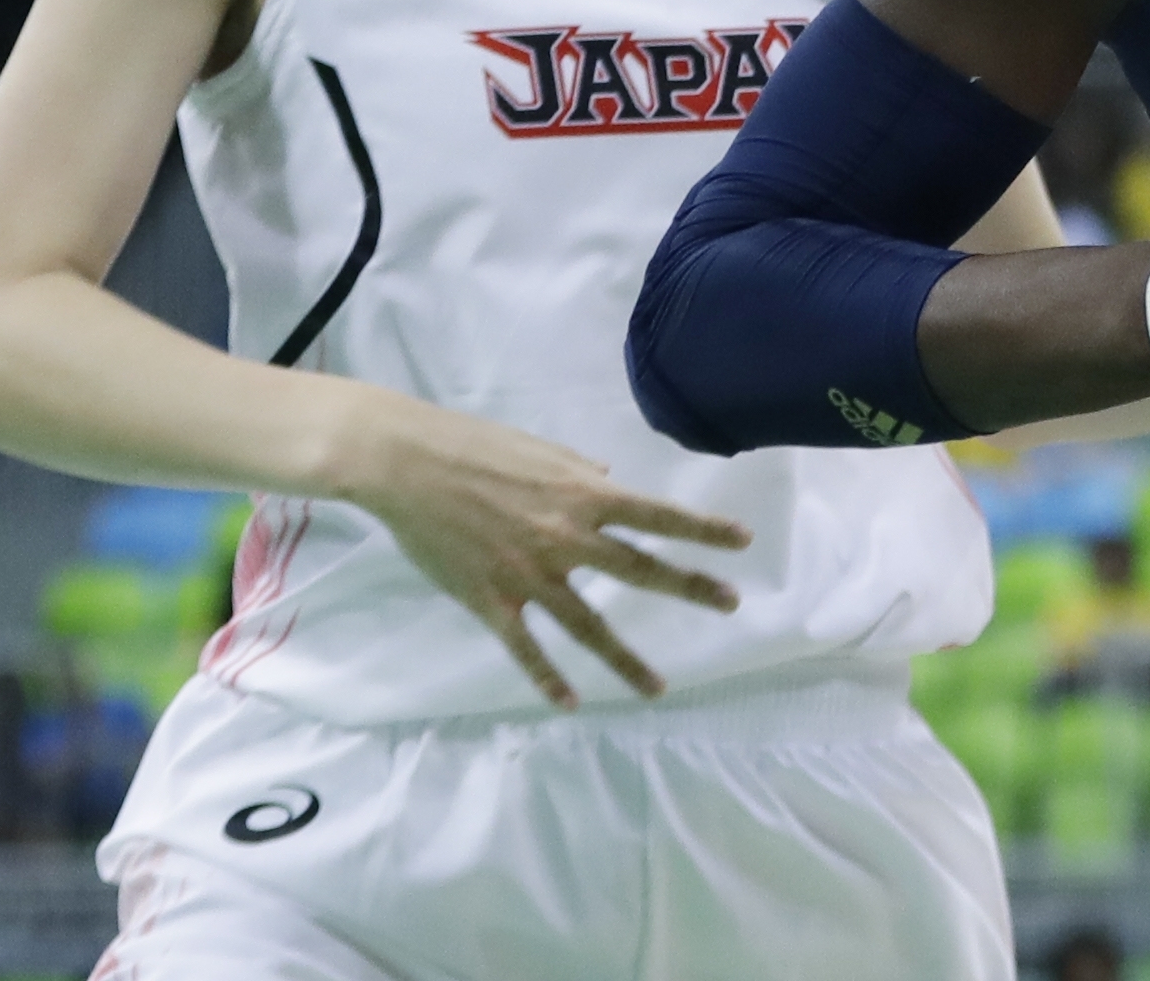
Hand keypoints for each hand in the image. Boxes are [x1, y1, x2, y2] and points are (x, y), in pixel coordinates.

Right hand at [335, 389, 751, 708]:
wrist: (406, 464)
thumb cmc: (473, 446)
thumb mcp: (539, 450)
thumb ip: (579, 471)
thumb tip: (609, 481)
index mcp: (581, 495)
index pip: (656, 514)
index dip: (702, 529)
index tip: (743, 543)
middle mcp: (565, 537)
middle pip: (639, 569)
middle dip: (689, 586)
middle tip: (730, 604)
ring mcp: (529, 573)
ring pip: (587, 625)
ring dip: (625, 660)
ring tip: (657, 688)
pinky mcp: (490, 599)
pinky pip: (525, 647)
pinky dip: (547, 678)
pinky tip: (570, 703)